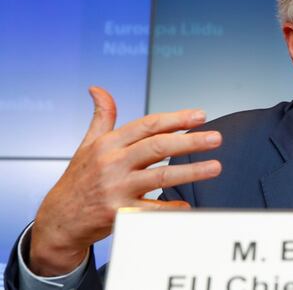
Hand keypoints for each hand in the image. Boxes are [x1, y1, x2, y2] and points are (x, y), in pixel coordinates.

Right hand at [29, 87, 221, 275]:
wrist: (59, 220)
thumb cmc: (79, 179)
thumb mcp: (87, 145)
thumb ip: (102, 117)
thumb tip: (98, 88)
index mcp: (108, 144)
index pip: (148, 125)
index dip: (176, 118)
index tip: (201, 115)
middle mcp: (112, 164)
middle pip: (158, 147)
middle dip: (190, 141)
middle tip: (216, 137)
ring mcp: (116, 189)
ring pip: (161, 176)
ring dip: (191, 171)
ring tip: (215, 166)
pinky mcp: (118, 213)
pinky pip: (151, 210)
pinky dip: (170, 208)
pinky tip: (188, 205)